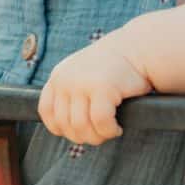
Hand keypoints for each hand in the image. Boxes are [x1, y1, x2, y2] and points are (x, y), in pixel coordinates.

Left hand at [37, 42, 152, 145]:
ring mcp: (82, 83)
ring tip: (109, 131)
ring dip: (97, 136)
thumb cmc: (114, 68)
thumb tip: (67, 129)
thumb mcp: (82, 75)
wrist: (138, 48)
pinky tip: (117, 128)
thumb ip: (70, 95)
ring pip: (81, 127)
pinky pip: (100, 123)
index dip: (61, 128)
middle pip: (65, 124)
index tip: (79, 130)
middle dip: (84, 136)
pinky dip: (109, 131)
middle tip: (101, 133)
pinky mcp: (102, 88)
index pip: (47, 112)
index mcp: (58, 76)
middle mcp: (65, 79)